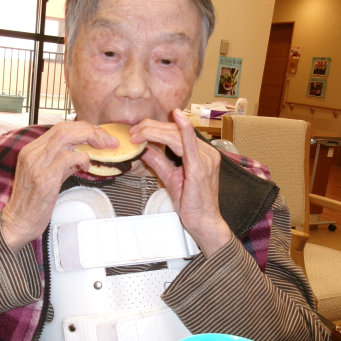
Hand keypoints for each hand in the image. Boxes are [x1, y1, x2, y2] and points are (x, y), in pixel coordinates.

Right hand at [0, 122, 117, 252]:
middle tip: (106, 140)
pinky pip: (68, 158)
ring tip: (102, 147)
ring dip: (89, 138)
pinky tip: (87, 165)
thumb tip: (81, 155)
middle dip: (90, 130)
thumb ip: (62, 164)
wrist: (17, 223)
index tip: (98, 135)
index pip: (60, 128)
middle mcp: (32, 154)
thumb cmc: (32, 203)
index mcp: (31, 151)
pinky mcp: (44, 178)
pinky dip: (82, 158)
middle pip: (64, 128)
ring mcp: (37, 165)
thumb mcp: (47, 176)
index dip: (82, 128)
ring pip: (65, 136)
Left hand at [130, 109, 231, 257]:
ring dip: (155, 131)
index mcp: (201, 154)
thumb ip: (159, 162)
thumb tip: (145, 149)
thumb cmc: (193, 204)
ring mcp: (205, 159)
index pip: (176, 133)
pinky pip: (191, 145)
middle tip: (133, 131)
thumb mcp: (171, 178)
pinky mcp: (200, 168)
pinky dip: (184, 129)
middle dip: (152, 128)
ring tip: (138, 133)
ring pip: (177, 136)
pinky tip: (177, 118)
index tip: (138, 130)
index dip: (156, 128)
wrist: (205, 222)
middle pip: (176, 131)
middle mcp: (206, 153)